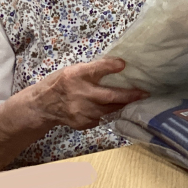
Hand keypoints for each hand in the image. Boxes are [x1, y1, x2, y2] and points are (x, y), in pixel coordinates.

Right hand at [32, 58, 146, 129]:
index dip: (110, 66)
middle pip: (109, 96)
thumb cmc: (61, 83)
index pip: (96, 69)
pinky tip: (120, 110)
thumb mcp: (73, 70)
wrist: (43, 106)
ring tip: (138, 102)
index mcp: (75, 76)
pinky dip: (112, 113)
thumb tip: (117, 65)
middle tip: (144, 93)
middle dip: (129, 95)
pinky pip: (103, 118)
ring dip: (124, 106)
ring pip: (109, 110)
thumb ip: (92, 70)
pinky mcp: (83, 123)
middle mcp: (80, 94)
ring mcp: (82, 111)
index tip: (123, 64)